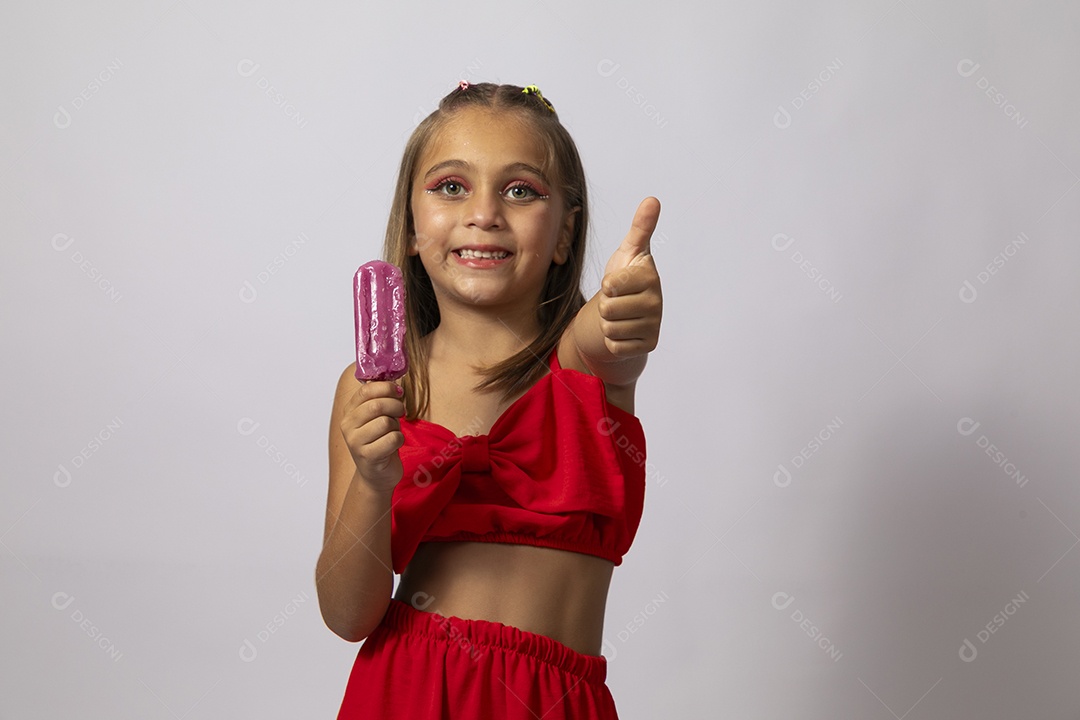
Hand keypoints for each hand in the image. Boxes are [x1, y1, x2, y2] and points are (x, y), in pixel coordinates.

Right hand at [339, 380, 405, 491]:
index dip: (386, 387)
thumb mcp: (377, 418)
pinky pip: (393, 439)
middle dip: (396, 406)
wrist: (377, 474)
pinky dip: (399, 440)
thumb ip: (380, 399)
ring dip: (396, 426)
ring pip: (386, 422)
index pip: (366, 390)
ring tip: (392, 432)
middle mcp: (348, 426)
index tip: (398, 391)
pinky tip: (393, 445)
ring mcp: (355, 442)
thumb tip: (393, 381)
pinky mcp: (367, 456)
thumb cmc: (380, 441)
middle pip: (377, 405)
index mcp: (349, 412)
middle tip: (400, 412)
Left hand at [598, 197, 662, 357]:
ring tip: (620, 314)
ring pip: (610, 327)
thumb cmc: (625, 279)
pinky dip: (613, 341)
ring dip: (608, 323)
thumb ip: (641, 227)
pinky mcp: (646, 346)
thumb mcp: (629, 251)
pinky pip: (614, 345)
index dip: (606, 285)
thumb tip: (652, 200)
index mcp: (650, 277)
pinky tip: (624, 331)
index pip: (610, 285)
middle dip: (606, 305)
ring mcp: (653, 326)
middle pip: (608, 308)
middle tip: (617, 300)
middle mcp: (656, 303)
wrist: (627, 313)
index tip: (617, 282)